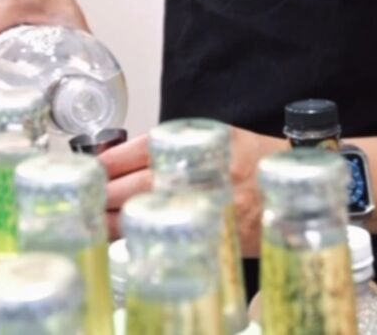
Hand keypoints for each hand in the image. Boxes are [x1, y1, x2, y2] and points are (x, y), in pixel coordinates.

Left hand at [99, 126, 285, 256]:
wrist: (299, 184)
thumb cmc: (256, 160)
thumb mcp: (218, 138)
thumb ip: (178, 148)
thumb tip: (126, 163)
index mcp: (201, 141)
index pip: (142, 149)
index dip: (109, 161)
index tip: (88, 168)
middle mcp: (203, 170)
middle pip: (137, 184)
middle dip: (103, 193)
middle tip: (77, 199)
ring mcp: (208, 203)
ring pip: (148, 210)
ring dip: (113, 218)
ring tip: (89, 220)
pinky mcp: (214, 230)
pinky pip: (169, 235)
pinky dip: (142, 236)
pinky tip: (123, 237)